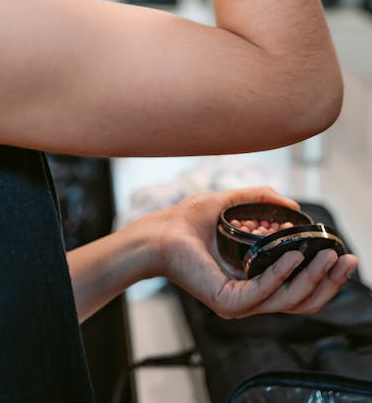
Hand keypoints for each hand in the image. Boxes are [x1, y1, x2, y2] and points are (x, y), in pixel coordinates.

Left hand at [150, 187, 357, 318]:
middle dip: (329, 282)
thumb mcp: (232, 205)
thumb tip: (293, 207)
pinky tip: (295, 257)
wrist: (158, 231)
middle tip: (347, 260)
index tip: (343, 255)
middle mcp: (251, 297)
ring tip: (327, 256)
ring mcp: (240, 303)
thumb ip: (261, 202)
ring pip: (288, 300)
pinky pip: (262, 292)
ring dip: (312, 278)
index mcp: (255, 281)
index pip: (298, 288)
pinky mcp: (227, 301)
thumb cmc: (188, 221)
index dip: (325, 276)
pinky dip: (281, 275)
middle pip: (301, 300)